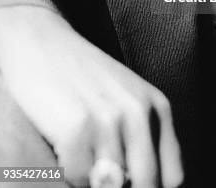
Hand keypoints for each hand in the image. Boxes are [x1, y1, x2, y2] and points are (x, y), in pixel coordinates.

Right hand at [0, 5, 183, 187]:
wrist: (43, 42)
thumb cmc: (82, 77)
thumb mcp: (126, 100)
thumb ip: (142, 140)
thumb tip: (138, 183)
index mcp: (158, 107)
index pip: (172, 177)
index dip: (150, 186)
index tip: (130, 182)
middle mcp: (140, 113)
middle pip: (147, 185)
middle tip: (100, 174)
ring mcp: (110, 119)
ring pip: (111, 187)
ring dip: (92, 180)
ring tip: (82, 155)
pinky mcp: (77, 127)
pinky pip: (78, 178)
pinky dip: (69, 172)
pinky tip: (64, 147)